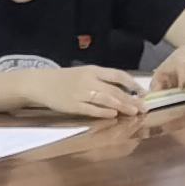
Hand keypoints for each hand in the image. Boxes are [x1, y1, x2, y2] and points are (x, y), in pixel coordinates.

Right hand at [28, 65, 148, 119]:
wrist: (40, 83)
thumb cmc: (66, 79)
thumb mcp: (85, 73)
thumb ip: (103, 80)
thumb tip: (126, 90)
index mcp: (93, 70)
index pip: (118, 75)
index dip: (133, 84)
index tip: (144, 92)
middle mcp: (88, 80)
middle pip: (114, 90)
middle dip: (131, 99)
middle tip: (144, 107)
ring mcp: (80, 93)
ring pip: (105, 99)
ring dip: (122, 106)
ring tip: (134, 112)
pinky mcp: (72, 105)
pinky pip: (91, 109)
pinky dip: (103, 112)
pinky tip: (114, 115)